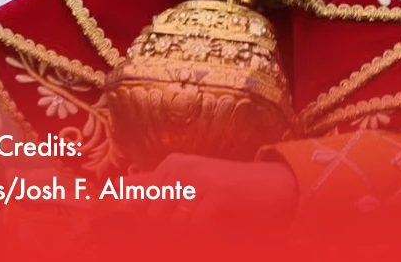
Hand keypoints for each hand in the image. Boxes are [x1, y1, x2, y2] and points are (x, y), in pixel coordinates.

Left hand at [126, 153, 297, 226]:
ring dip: (191, 234)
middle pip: (156, 216)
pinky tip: (220, 227)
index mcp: (172, 165)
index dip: (154, 224)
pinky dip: (207, 235)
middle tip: (198, 227)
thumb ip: (162, 199)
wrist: (273, 186)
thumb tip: (127, 208)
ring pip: (176, 224)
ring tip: (210, 224)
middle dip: (172, 231)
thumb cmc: (231, 192)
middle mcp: (182, 166)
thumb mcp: (193, 190)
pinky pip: (197, 227)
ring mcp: (200, 177)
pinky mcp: (218, 192)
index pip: (144, 203)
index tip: (166, 228)